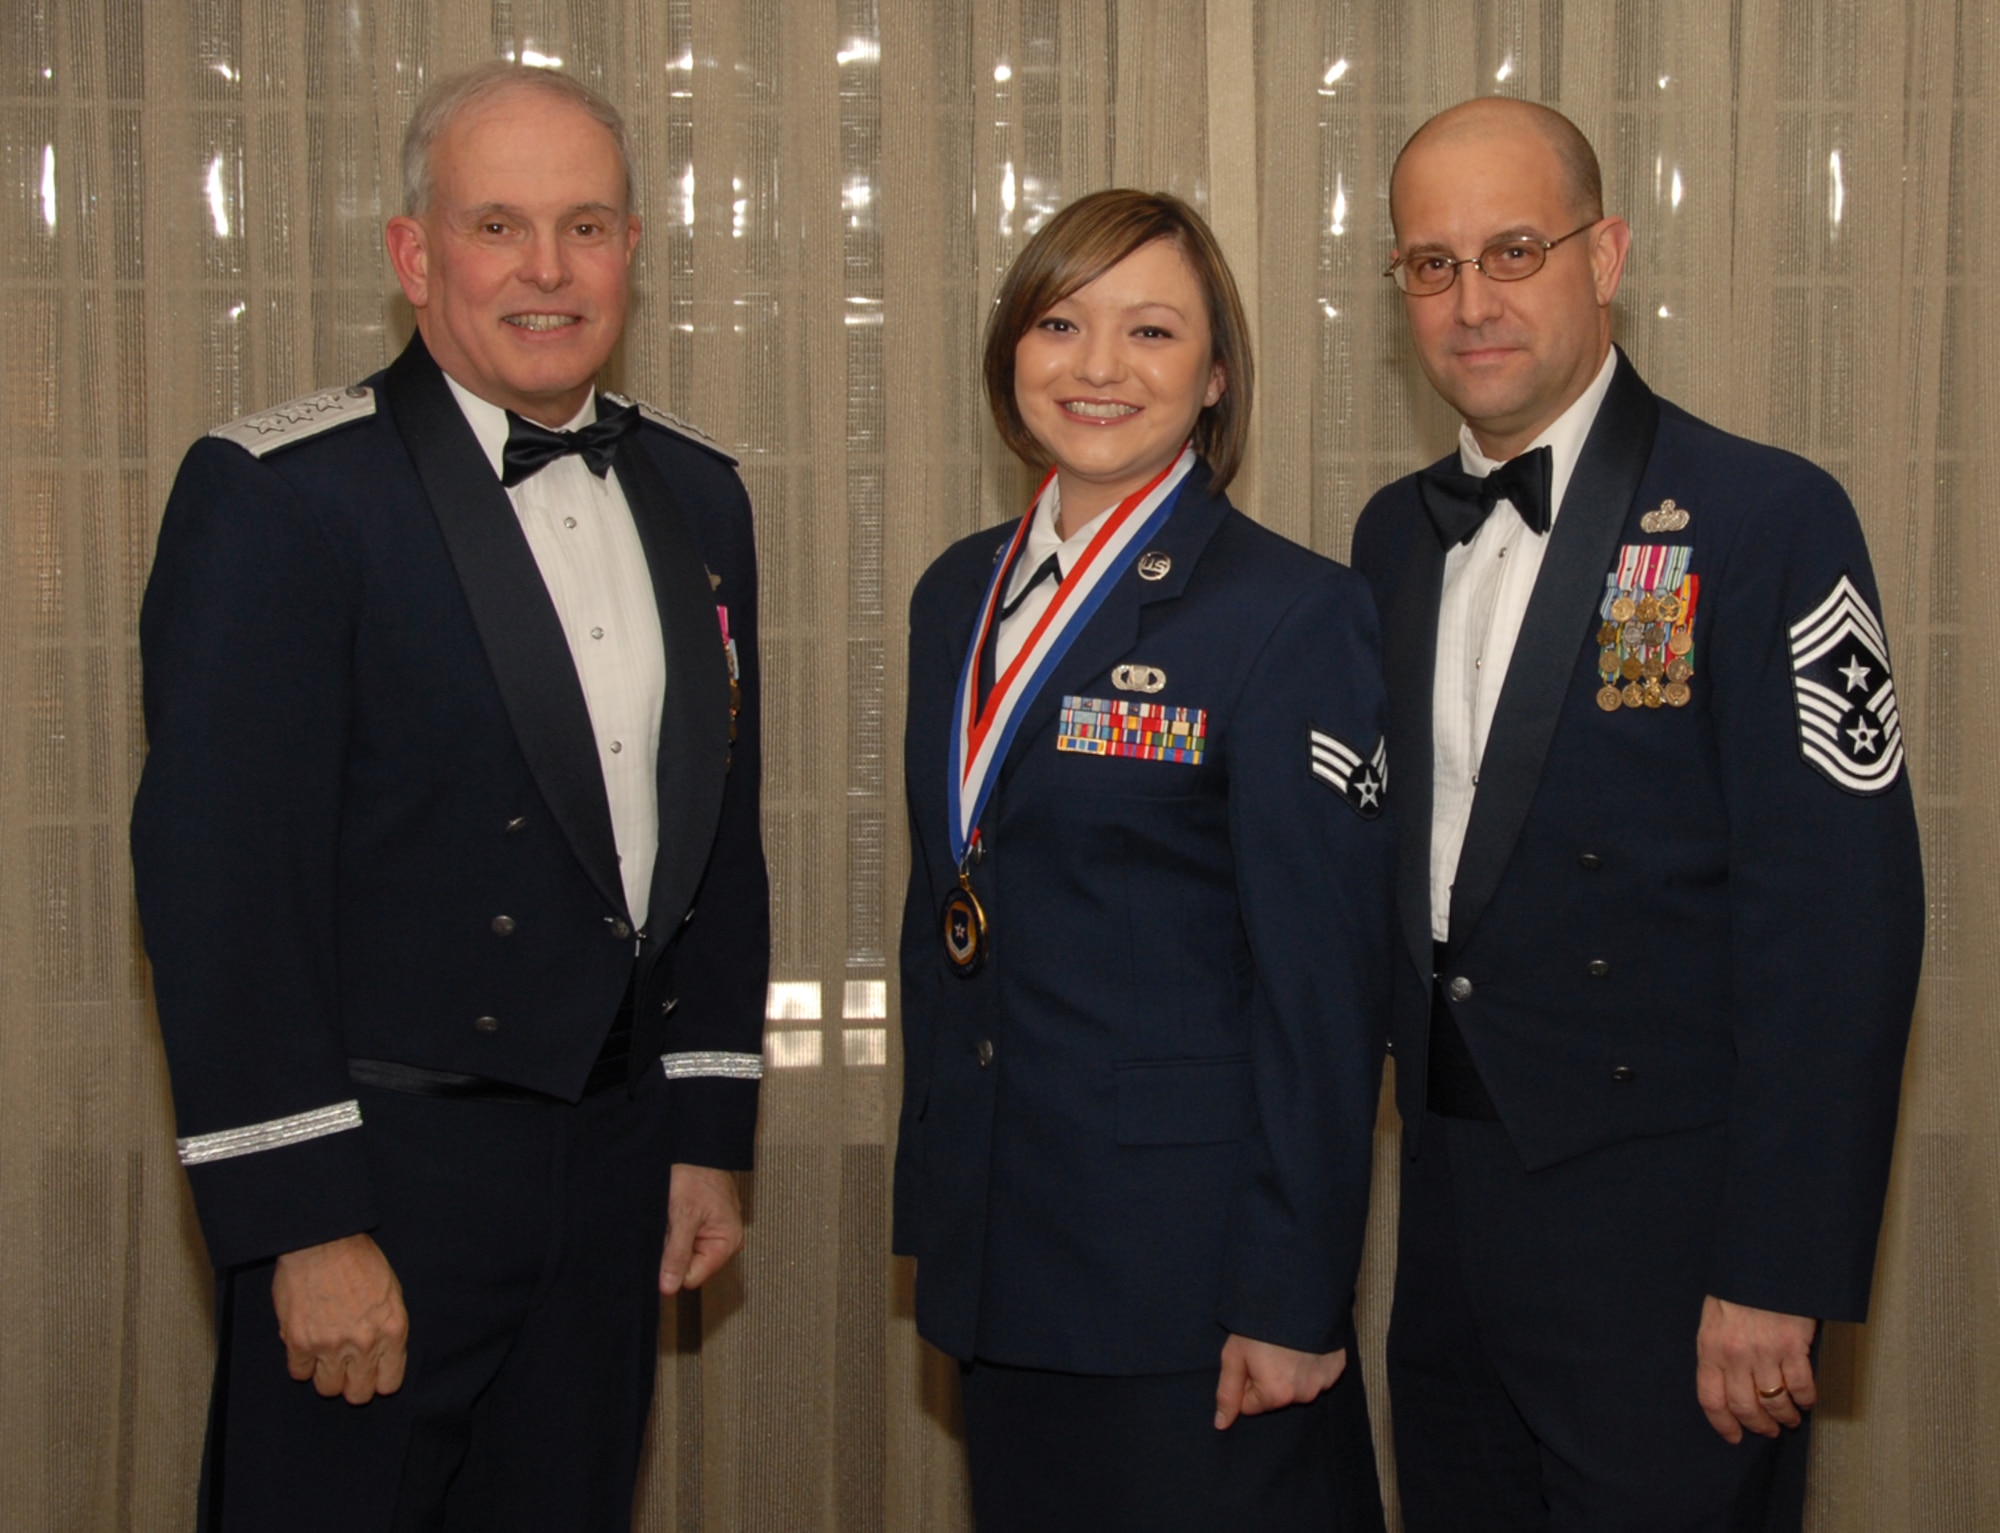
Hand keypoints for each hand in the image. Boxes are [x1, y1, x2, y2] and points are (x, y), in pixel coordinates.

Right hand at [271, 1233, 407, 1403]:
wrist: (323, 1241)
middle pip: (358, 1394)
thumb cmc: (359, 1260)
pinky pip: (299, 1373)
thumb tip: (381, 1355)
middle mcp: (364, 1343)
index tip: (371, 1373)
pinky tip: (307, 1345)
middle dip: (353, 1384)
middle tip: (347, 1369)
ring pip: (328, 1388)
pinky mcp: (300, 1342)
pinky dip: (302, 1363)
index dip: (378, 1380)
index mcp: (392, 1330)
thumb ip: (387, 1328)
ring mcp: (331, 1345)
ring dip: (326, 1375)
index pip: (389, 1383)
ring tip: (326, 1355)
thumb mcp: (390, 1292)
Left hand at [659, 1164, 743, 1294]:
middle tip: (673, 1224)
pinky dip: (674, 1228)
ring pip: (683, 1251)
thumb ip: (677, 1255)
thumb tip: (669, 1287)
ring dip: (673, 1237)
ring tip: (674, 1215)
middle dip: (673, 1249)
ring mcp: (714, 1232)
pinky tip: (675, 1213)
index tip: (668, 1243)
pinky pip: (683, 1237)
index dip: (674, 1266)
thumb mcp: (683, 1217)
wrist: (696, 1148)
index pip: (692, 1277)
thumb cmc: (696, 1175)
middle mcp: (725, 1241)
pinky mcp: (703, 1224)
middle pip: (689, 1265)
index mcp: (728, 1243)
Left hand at [1214, 1335, 1346, 1428]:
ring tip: (1285, 1345)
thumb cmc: (1259, 1325)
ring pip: (1297, 1387)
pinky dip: (1310, 1364)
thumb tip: (1222, 1424)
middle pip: (1275, 1397)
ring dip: (1289, 1372)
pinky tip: (1303, 1345)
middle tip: (1266, 1350)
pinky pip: (1317, 1375)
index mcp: (1276, 1394)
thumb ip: (1227, 1393)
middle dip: (1267, 1379)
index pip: (1250, 1405)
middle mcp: (1303, 1394)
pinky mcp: (1336, 1367)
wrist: (1294, 1295)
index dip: (1244, 1382)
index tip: (1248, 1359)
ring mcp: (1323, 1382)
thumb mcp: (1234, 1356)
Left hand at [1695, 1295, 1816, 1441]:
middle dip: (1758, 1425)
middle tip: (1768, 1430)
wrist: (1763, 1263)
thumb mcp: (1714, 1318)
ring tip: (1789, 1419)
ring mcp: (1764, 1352)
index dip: (1722, 1423)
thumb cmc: (1738, 1290)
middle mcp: (1735, 1355)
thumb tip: (1724, 1382)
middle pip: (1745, 1407)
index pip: (1711, 1399)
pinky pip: (1800, 1386)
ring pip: (1774, 1402)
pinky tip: (1806, 1401)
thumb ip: (1716, 1350)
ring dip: (1784, 1416)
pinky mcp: (1792, 1347)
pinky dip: (1805, 1400)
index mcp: (1710, 1348)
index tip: (1733, 1436)